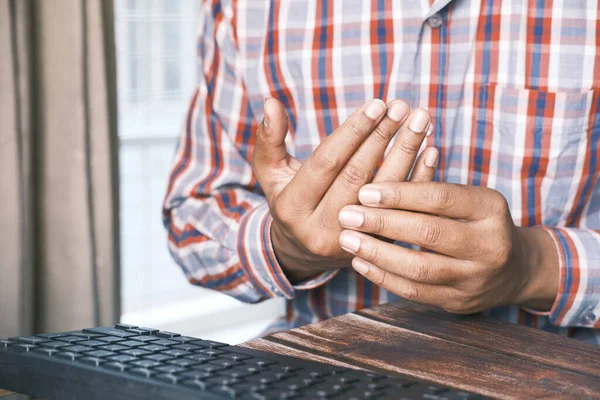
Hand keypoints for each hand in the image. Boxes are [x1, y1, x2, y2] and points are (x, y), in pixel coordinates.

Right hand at [252, 98, 436, 281]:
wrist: (304, 251)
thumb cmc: (289, 201)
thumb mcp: (271, 173)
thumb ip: (269, 139)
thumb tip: (269, 102)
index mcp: (293, 209)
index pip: (326, 163)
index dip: (353, 132)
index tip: (376, 104)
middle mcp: (321, 230)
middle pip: (357, 176)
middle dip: (382, 137)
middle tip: (402, 106)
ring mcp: (352, 243)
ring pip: (384, 194)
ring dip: (406, 153)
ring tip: (421, 120)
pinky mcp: (376, 247)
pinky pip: (404, 212)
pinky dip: (420, 180)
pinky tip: (431, 151)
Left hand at [337, 183, 559, 312]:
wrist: (514, 270)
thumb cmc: (477, 223)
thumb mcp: (468, 199)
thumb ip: (431, 188)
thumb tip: (376, 171)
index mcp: (491, 208)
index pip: (440, 198)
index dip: (399, 194)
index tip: (364, 191)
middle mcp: (490, 245)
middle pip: (429, 233)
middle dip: (382, 223)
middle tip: (347, 214)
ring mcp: (476, 278)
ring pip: (419, 268)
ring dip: (377, 253)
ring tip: (348, 239)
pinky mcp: (459, 302)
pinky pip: (415, 292)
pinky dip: (383, 276)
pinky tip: (360, 262)